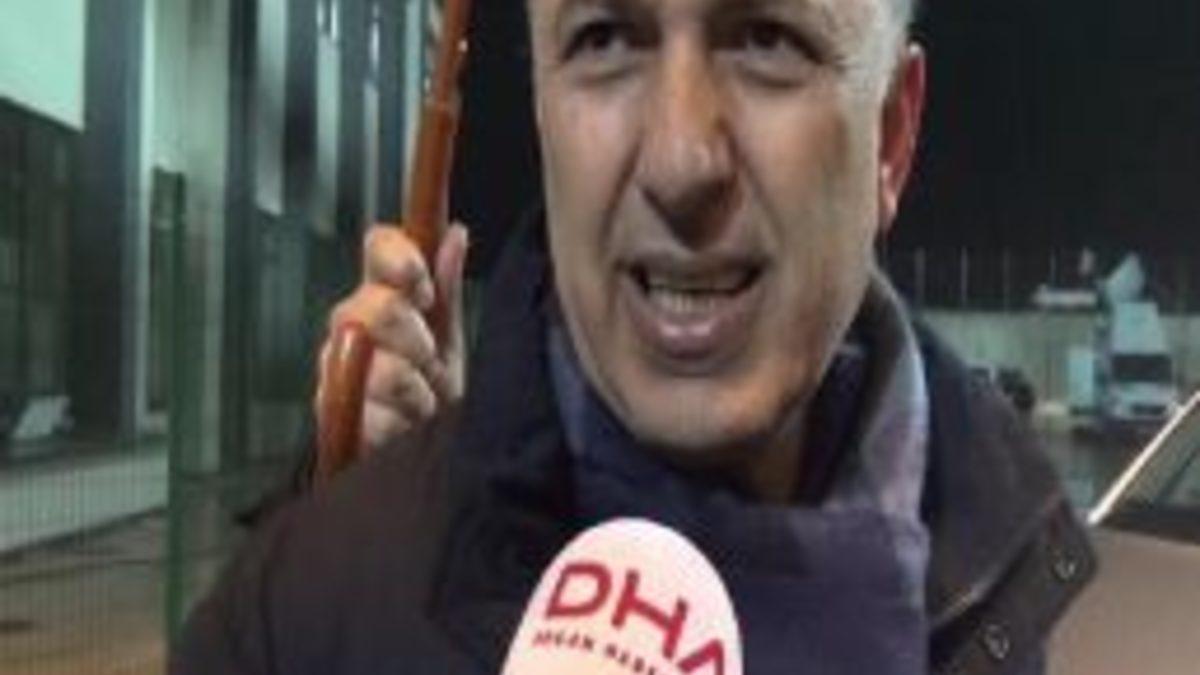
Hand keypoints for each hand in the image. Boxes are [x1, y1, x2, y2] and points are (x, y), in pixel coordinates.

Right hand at [316, 222, 468, 462]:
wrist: (415, 454)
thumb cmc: (431, 390)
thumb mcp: (449, 339)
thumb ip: (447, 288)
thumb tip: (455, 233)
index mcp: (383, 295)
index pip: (380, 247)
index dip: (402, 260)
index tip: (424, 290)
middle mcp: (352, 324)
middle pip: (378, 306)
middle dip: (416, 341)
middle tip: (428, 362)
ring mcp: (335, 367)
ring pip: (379, 367)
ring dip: (414, 393)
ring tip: (420, 406)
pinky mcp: (330, 414)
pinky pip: (369, 415)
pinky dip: (395, 426)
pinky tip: (401, 428)